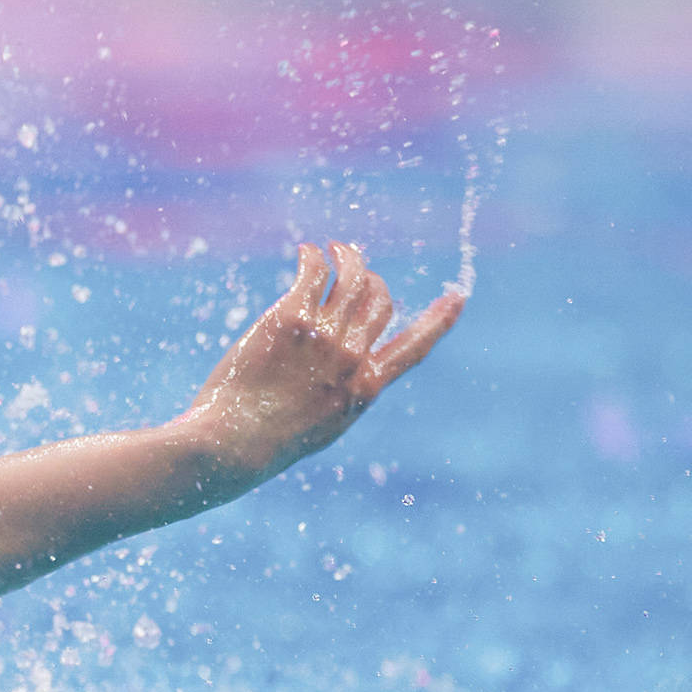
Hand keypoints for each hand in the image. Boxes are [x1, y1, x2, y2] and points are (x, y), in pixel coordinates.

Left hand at [177, 242, 462, 484]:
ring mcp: (324, 335)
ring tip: (335, 248)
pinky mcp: (291, 318)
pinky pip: (315, 273)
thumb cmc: (267, 442)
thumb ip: (340, 393)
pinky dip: (316, 258)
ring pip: (352, 280)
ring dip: (349, 258)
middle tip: (356, 271)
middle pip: (379, 303)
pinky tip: (308, 252)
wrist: (234, 443)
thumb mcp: (321, 425)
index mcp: (367, 387)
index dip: (439, 320)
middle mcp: (352, 356)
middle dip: (373, 283)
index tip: (458, 298)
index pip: (415, 347)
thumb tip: (342, 368)